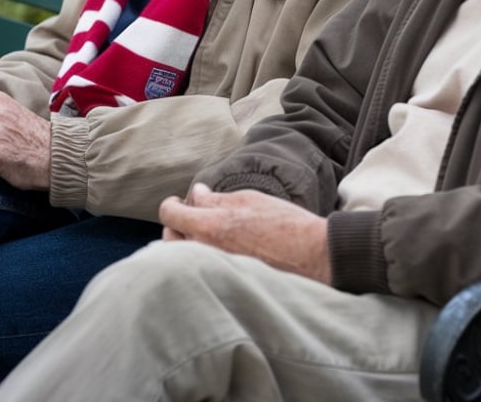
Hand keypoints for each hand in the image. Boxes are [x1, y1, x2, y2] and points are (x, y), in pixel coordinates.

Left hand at [159, 185, 331, 284]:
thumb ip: (217, 199)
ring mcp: (212, 272)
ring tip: (203, 234)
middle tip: (192, 215)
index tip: (179, 202)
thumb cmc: (285, 224)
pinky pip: (198, 272)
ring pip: (180, 259)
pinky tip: (216, 252)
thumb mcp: (250, 200)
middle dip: (176, 225)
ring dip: (185, 244)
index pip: (170, 215)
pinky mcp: (222, 285)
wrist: (311, 257)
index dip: (172, 204)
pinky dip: (199, 261)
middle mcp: (204, 252)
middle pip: (169, 239)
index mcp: (209, 226)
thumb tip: (196, 194)